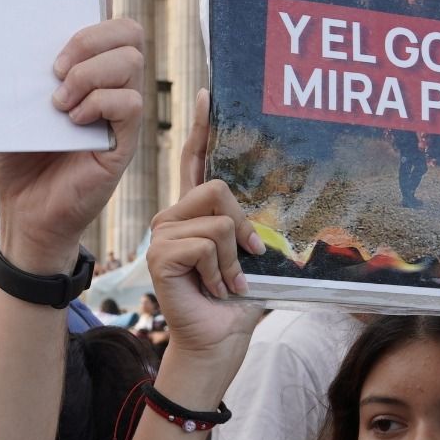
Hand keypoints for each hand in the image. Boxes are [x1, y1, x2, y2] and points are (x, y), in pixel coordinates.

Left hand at [0, 0, 144, 274]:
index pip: (101, 6)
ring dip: (90, 71)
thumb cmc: (16, 152)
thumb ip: (20, 61)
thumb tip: (8, 14)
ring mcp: (121, 109)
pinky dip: (98, 101)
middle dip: (90, 35)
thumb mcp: (11, 95)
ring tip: (59, 99)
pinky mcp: (125, 140)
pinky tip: (72, 118)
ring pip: (131, 58)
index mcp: (83, 62)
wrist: (22, 210)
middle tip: (54, 66)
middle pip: (126, 27)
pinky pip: (129, 100)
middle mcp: (109, 80)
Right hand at [143, 93, 264, 370]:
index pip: (194, 161)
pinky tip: (212, 290)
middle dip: (244, 226)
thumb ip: (256, 230)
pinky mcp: (160, 255)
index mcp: (195, 214)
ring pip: (219, 220)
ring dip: (233, 259)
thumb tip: (278, 213)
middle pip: (217, 187)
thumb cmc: (235, 306)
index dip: (201, 127)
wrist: (217, 346)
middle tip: (248, 259)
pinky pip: (208, 244)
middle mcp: (173, 218)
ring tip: (226, 283)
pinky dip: (220, 271)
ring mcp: (162, 235)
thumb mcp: (254, 260)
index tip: (207, 93)